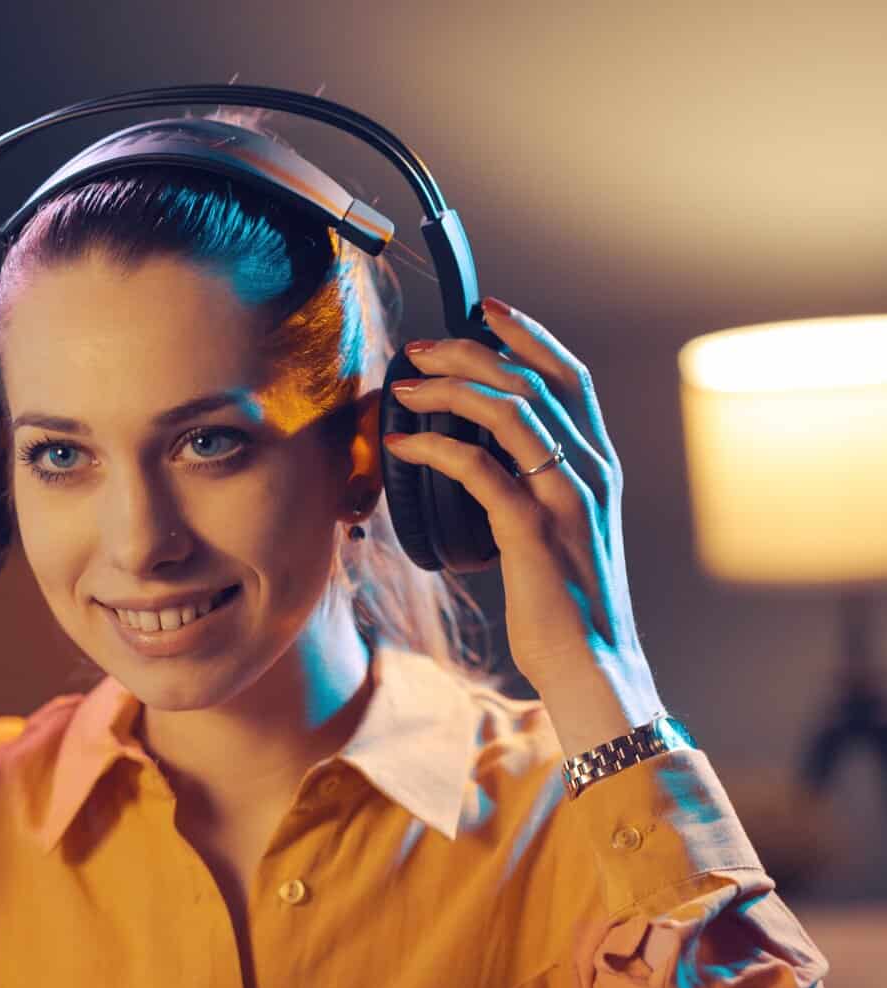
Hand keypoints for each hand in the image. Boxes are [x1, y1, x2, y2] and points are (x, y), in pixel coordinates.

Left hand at [381, 299, 658, 704]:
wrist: (592, 665)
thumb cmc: (563, 604)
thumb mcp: (555, 533)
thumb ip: (534, 489)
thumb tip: (480, 459)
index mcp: (597, 466)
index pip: (570, 378)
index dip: (529, 336)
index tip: (486, 310)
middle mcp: (589, 471)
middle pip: (533, 381)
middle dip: (473, 352)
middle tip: (419, 347)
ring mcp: (564, 499)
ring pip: (511, 412)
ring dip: (450, 389)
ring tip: (404, 386)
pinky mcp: (533, 532)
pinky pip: (481, 471)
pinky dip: (437, 448)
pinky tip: (402, 445)